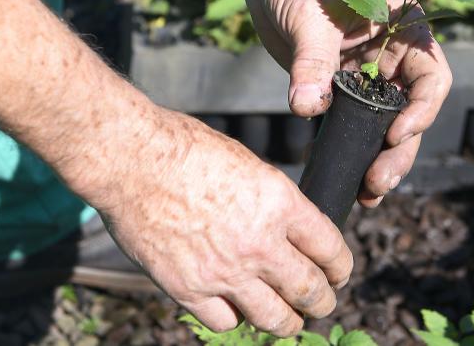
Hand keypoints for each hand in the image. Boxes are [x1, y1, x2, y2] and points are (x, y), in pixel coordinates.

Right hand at [95, 110, 352, 336]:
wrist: (132, 160)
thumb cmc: (185, 149)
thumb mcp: (248, 163)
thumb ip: (273, 201)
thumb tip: (290, 227)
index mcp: (280, 204)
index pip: (331, 250)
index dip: (341, 267)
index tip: (338, 273)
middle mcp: (260, 243)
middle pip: (310, 290)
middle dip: (322, 301)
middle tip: (322, 302)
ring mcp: (225, 271)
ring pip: (275, 318)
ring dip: (287, 322)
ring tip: (288, 320)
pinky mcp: (189, 289)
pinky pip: (226, 322)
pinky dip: (235, 319)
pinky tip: (234, 308)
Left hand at [247, 0, 452, 206]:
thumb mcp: (309, 16)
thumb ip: (312, 61)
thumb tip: (307, 108)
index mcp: (404, 28)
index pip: (432, 77)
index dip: (421, 111)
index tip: (394, 134)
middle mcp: (394, 54)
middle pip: (411, 111)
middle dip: (399, 149)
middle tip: (377, 182)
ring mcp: (369, 73)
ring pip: (385, 125)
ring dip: (380, 158)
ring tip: (368, 192)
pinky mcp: (342, 87)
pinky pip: (355, 124)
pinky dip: (353, 150)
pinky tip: (346, 176)